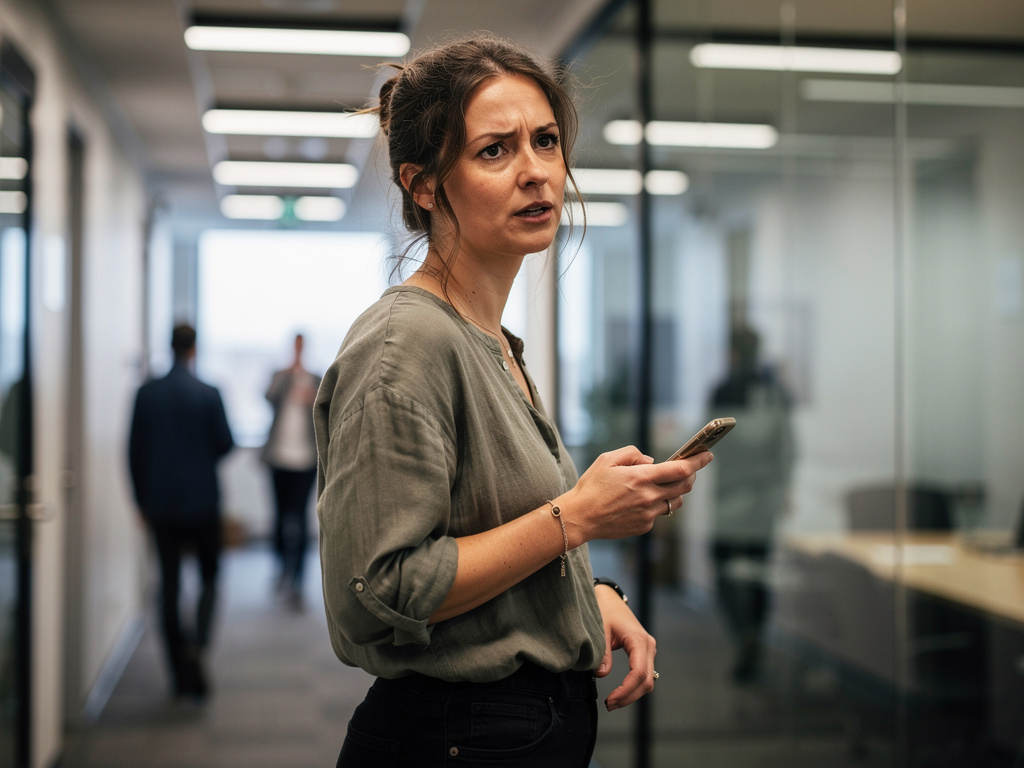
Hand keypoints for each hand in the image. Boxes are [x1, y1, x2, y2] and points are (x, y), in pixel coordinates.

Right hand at [557, 446, 712, 546]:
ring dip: (675, 492)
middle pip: (684, 486)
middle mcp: (649, 497)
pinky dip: (657, 505)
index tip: (707, 455)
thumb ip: (633, 454)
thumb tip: (652, 462)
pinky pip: (659, 514)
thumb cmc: (592, 486)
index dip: (698, 462)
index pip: (680, 469)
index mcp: (641, 477)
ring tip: (661, 486)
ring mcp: (648, 514)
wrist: (580, 517)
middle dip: (691, 475)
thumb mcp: (608, 459)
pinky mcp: (644, 526)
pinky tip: (640, 502)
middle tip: (688, 469)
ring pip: (675, 502)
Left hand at [593, 583, 656, 710]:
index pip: (638, 673)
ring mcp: (648, 649)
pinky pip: (644, 675)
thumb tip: (600, 675)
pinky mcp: (644, 652)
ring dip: (632, 694)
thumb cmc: (604, 610)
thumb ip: (602, 653)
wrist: (609, 598)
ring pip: (648, 680)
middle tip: (609, 705)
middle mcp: (648, 646)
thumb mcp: (600, 630)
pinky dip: (634, 687)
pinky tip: (620, 693)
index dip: (626, 690)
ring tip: (612, 702)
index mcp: (639, 640)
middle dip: (629, 696)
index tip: (610, 700)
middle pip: (646, 681)